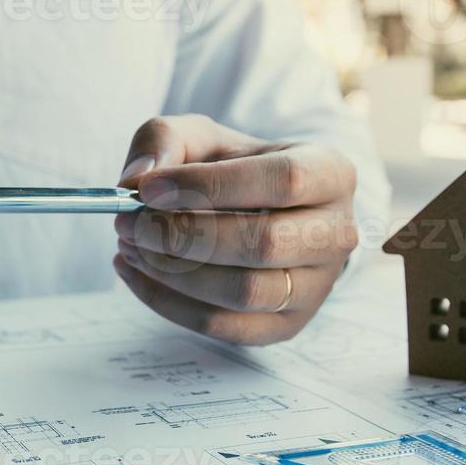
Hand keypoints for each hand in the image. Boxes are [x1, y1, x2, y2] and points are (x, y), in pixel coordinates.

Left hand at [112, 115, 358, 344]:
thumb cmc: (231, 169)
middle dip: (184, 235)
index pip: (282, 180)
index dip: (211, 186)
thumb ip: (165, 140)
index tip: (148, 190)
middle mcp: (336, 234)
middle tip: (129, 223)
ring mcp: (317, 287)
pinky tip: (137, 274)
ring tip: (131, 246)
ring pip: (245, 292)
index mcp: (330, 173)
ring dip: (174, 273)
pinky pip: (226, 327)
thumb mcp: (200, 138)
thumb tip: (137, 178)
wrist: (258, 210)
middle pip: (265, 243)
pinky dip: (169, 304)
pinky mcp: (287, 325)